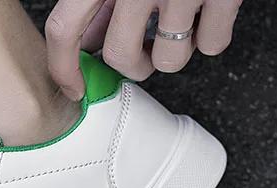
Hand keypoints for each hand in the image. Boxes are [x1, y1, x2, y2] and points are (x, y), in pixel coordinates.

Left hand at [46, 0, 241, 100]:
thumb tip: (87, 44)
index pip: (65, 28)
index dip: (64, 68)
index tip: (74, 88)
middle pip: (121, 57)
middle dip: (133, 64)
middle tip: (144, 49)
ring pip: (170, 61)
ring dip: (174, 52)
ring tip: (180, 24)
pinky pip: (212, 46)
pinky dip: (212, 36)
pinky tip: (209, 11)